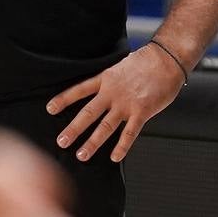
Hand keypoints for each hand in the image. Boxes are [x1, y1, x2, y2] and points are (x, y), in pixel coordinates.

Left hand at [46, 44, 185, 163]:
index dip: (64, 99)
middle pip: (88, 113)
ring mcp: (126, 103)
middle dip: (73, 129)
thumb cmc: (148, 61)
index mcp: (106, 79)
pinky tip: (114, 157)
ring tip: (81, 155)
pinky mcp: (142, 112)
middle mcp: (112, 92)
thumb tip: (104, 88)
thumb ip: (112, 79)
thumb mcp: (121, 65)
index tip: (50, 109)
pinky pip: (129, 133)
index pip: (80, 90)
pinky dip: (121, 146)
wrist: (167, 59)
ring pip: (105, 126)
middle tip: (61, 141)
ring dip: (92, 142)